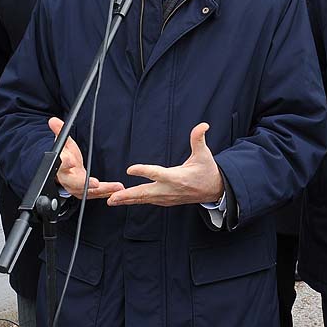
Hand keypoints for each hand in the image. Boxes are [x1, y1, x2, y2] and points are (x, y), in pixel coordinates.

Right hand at [49, 117, 122, 197]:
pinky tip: (117, 190)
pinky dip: (106, 193)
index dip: (64, 163)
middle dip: (85, 183)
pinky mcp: (85, 192)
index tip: (69, 160)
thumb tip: (53, 120)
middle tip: (96, 183)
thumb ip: (60, 131)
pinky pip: (96, 194)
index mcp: (61, 166)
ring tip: (117, 187)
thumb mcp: (64, 143)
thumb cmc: (66, 156)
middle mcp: (67, 179)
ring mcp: (76, 188)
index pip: (60, 164)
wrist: (66, 171)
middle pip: (74, 183)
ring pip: (88, 191)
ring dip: (103, 190)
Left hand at [108, 123, 223, 207]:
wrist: (214, 190)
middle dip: (128, 196)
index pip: (157, 173)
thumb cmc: (207, 170)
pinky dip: (135, 201)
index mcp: (177, 177)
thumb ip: (199, 139)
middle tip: (112, 198)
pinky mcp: (165, 201)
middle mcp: (169, 189)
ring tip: (112, 200)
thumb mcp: (204, 154)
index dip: (143, 171)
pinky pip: (148, 201)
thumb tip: (203, 125)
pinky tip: (125, 200)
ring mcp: (167, 197)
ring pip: (144, 199)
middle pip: (145, 193)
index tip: (130, 169)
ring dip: (128, 200)